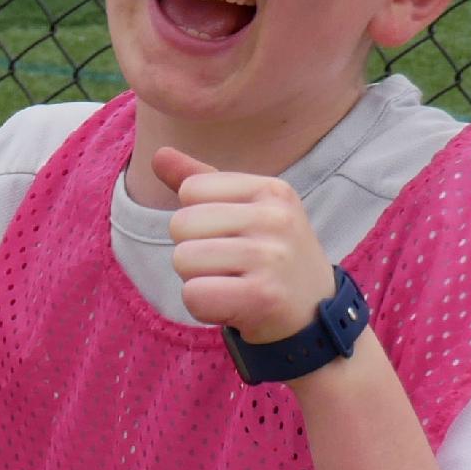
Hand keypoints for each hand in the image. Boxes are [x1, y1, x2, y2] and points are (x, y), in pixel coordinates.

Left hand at [156, 148, 334, 345]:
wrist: (312, 315)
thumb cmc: (268, 258)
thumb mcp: (245, 211)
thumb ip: (201, 182)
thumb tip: (158, 154)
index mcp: (271, 189)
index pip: (191, 189)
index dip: (197, 220)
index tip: (230, 237)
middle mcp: (275, 218)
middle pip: (180, 225)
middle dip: (193, 252)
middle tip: (230, 267)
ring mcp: (272, 257)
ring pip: (183, 260)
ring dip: (197, 280)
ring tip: (233, 285)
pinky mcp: (262, 296)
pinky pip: (193, 295)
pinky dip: (203, 307)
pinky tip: (233, 306)